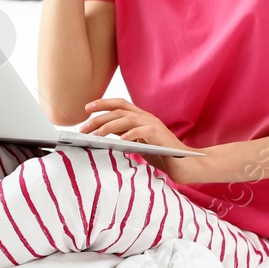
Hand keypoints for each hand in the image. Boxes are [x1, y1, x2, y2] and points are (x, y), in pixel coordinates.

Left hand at [79, 97, 209, 183]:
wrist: (185, 163)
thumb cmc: (161, 154)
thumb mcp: (138, 143)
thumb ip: (123, 136)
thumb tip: (101, 136)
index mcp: (140, 117)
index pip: (119, 104)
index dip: (102, 103)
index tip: (86, 109)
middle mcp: (146, 117)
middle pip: (118, 110)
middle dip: (98, 118)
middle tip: (83, 128)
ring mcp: (153, 124)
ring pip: (127, 118)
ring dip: (109, 126)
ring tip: (96, 134)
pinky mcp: (159, 135)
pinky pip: (142, 131)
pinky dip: (130, 134)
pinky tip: (120, 140)